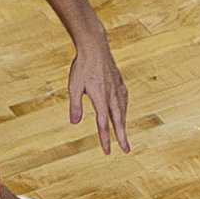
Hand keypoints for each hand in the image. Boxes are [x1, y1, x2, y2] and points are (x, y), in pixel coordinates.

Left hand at [66, 34, 130, 152]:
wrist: (95, 46)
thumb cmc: (82, 66)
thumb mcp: (73, 86)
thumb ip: (75, 106)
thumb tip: (74, 123)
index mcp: (101, 99)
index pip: (103, 125)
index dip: (105, 140)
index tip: (107, 152)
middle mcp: (112, 96)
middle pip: (118, 121)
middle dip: (122, 137)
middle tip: (126, 150)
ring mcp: (118, 89)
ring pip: (122, 111)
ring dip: (123, 124)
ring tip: (123, 134)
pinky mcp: (120, 83)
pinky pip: (124, 101)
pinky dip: (124, 110)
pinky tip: (123, 111)